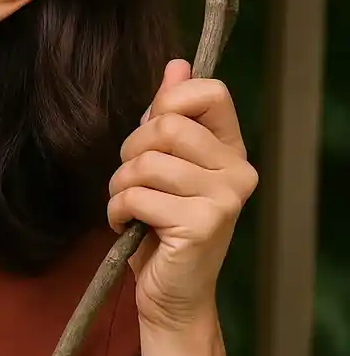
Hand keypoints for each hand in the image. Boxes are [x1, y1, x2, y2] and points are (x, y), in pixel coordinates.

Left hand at [108, 59, 257, 332]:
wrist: (171, 292)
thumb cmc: (161, 223)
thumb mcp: (163, 163)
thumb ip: (170, 115)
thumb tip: (177, 64)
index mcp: (230, 150)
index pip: (210, 91)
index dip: (168, 101)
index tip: (152, 132)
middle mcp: (238, 172)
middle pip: (166, 124)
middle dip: (130, 151)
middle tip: (131, 181)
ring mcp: (225, 199)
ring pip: (146, 162)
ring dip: (120, 186)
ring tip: (129, 207)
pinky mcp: (202, 225)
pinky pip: (138, 196)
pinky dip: (118, 211)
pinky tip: (130, 227)